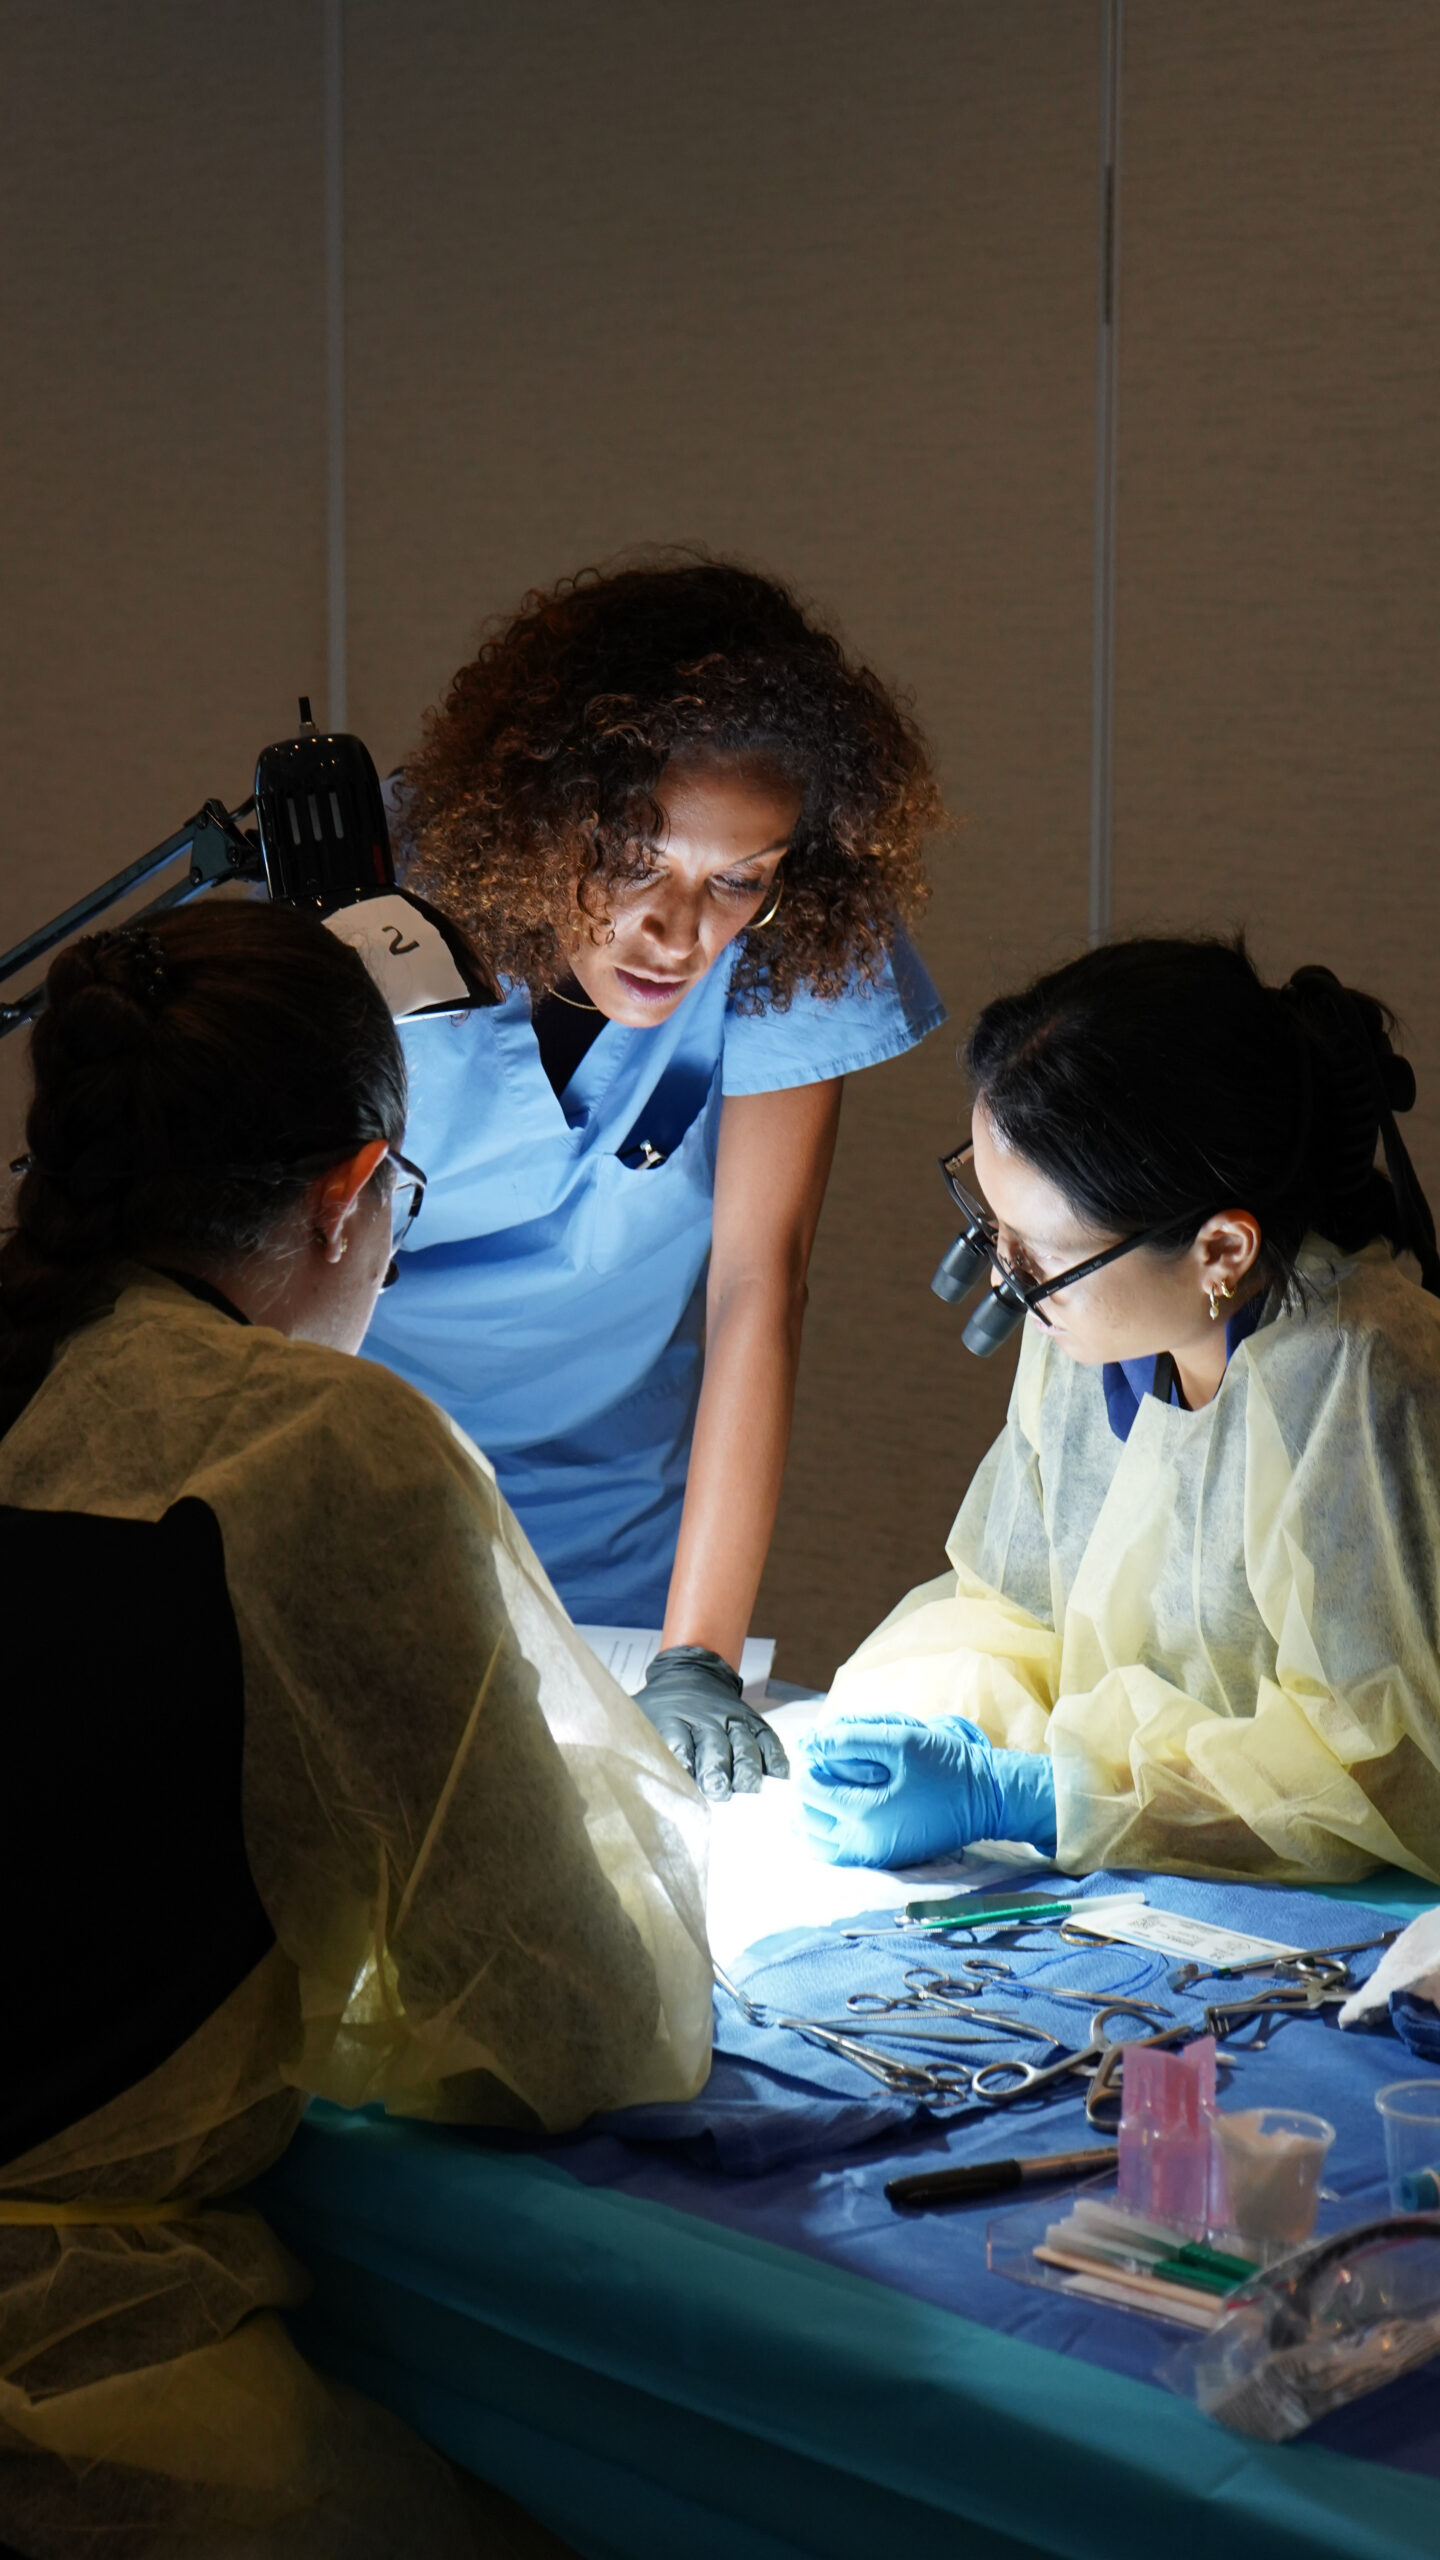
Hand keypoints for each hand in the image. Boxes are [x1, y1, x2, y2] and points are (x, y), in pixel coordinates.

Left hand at [634, 1645, 789, 1800]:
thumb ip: (628, 1740)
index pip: (677, 1740)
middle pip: (713, 1744)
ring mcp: (732, 1719)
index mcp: (672, 1719)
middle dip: (717, 1768)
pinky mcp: (752, 1721)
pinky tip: (778, 1774)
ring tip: (748, 1787)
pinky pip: (767, 1737)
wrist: (690, 1673)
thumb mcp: (638, 1716)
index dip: (682, 1760)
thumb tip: (609, 1764)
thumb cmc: (661, 1708)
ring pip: (744, 1742)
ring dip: (747, 1766)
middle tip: (719, 1791)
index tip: (685, 1779)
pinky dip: (774, 1756)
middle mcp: (705, 1719)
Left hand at [796, 1711, 1055, 1866]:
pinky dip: (824, 1835)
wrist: (985, 1799)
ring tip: (822, 1790)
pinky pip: (837, 1855)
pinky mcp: (884, 1862)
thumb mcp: (899, 1739)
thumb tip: (810, 1742)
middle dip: (804, 1790)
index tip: (818, 1748)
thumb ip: (850, 1738)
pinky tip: (833, 1813)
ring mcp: (874, 1858)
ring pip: (816, 1844)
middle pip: (805, 1819)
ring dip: (809, 1815)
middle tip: (818, 1766)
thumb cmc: (945, 1766)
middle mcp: (865, 1844)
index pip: (809, 1790)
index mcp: (866, 1813)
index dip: (807, 1764)